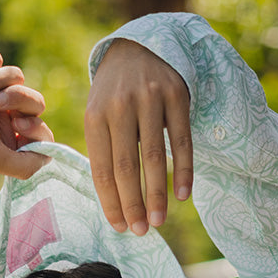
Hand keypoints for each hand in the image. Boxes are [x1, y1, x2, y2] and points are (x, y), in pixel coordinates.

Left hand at [84, 38, 192, 234]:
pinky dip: (183, 170)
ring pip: (154, 156)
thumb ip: (103, 151)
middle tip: (141, 231)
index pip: (101, 169)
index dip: (111, 202)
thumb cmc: (114, 95)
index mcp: (95, 116)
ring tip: (159, 221)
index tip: (120, 227)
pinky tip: (183, 195)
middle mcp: (120, 106)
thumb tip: (113, 203)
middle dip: (133, 204)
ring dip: (157, 194)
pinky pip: (182, 140)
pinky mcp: (177, 95)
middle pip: (127, 166)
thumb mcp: (98, 115)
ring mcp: (150, 98)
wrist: (137, 46)